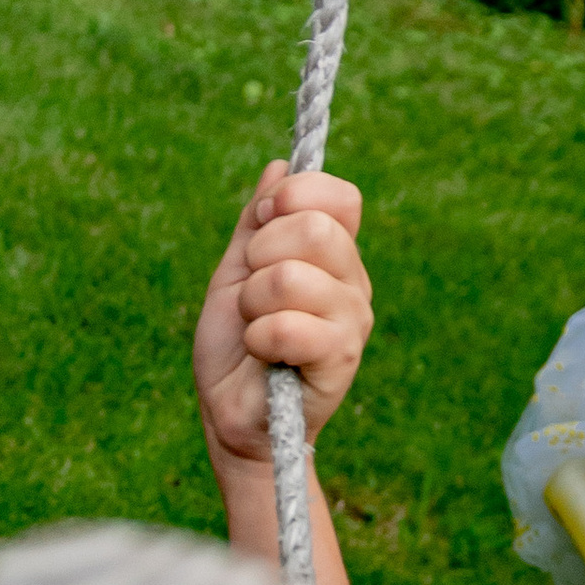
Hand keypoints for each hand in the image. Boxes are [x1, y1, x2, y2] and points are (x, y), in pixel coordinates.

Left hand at [192, 162, 371, 471]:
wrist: (232, 417)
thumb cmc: (235, 349)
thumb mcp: (234, 274)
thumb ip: (254, 224)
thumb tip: (277, 167)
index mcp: (333, 255)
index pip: (338, 197)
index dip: (291, 198)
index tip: (258, 225)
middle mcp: (352, 281)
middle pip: (313, 228)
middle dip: (259, 254)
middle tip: (250, 293)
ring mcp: (352, 320)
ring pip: (291, 277)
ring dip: (251, 303)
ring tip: (255, 328)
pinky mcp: (341, 360)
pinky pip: (287, 326)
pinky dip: (257, 338)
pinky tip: (263, 354)